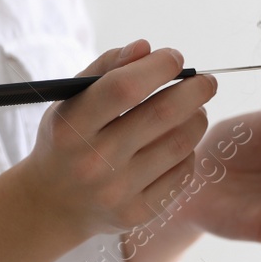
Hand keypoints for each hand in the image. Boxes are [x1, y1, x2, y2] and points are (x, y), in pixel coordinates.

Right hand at [16, 40, 217, 239]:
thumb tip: (146, 47)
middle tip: (206, 82)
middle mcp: (93, 161)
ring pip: (180, 144)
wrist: (53, 204)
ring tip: (195, 110)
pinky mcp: (139, 213)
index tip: (175, 57)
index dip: (157, 67)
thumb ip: (106, 69)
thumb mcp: (71, 101)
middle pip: (162, 115)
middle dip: (194, 91)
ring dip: (197, 119)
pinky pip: (183, 173)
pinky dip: (189, 151)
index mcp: (70, 127)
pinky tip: (180, 143)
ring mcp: (117, 191)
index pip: (123, 88)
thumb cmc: (69, 140)